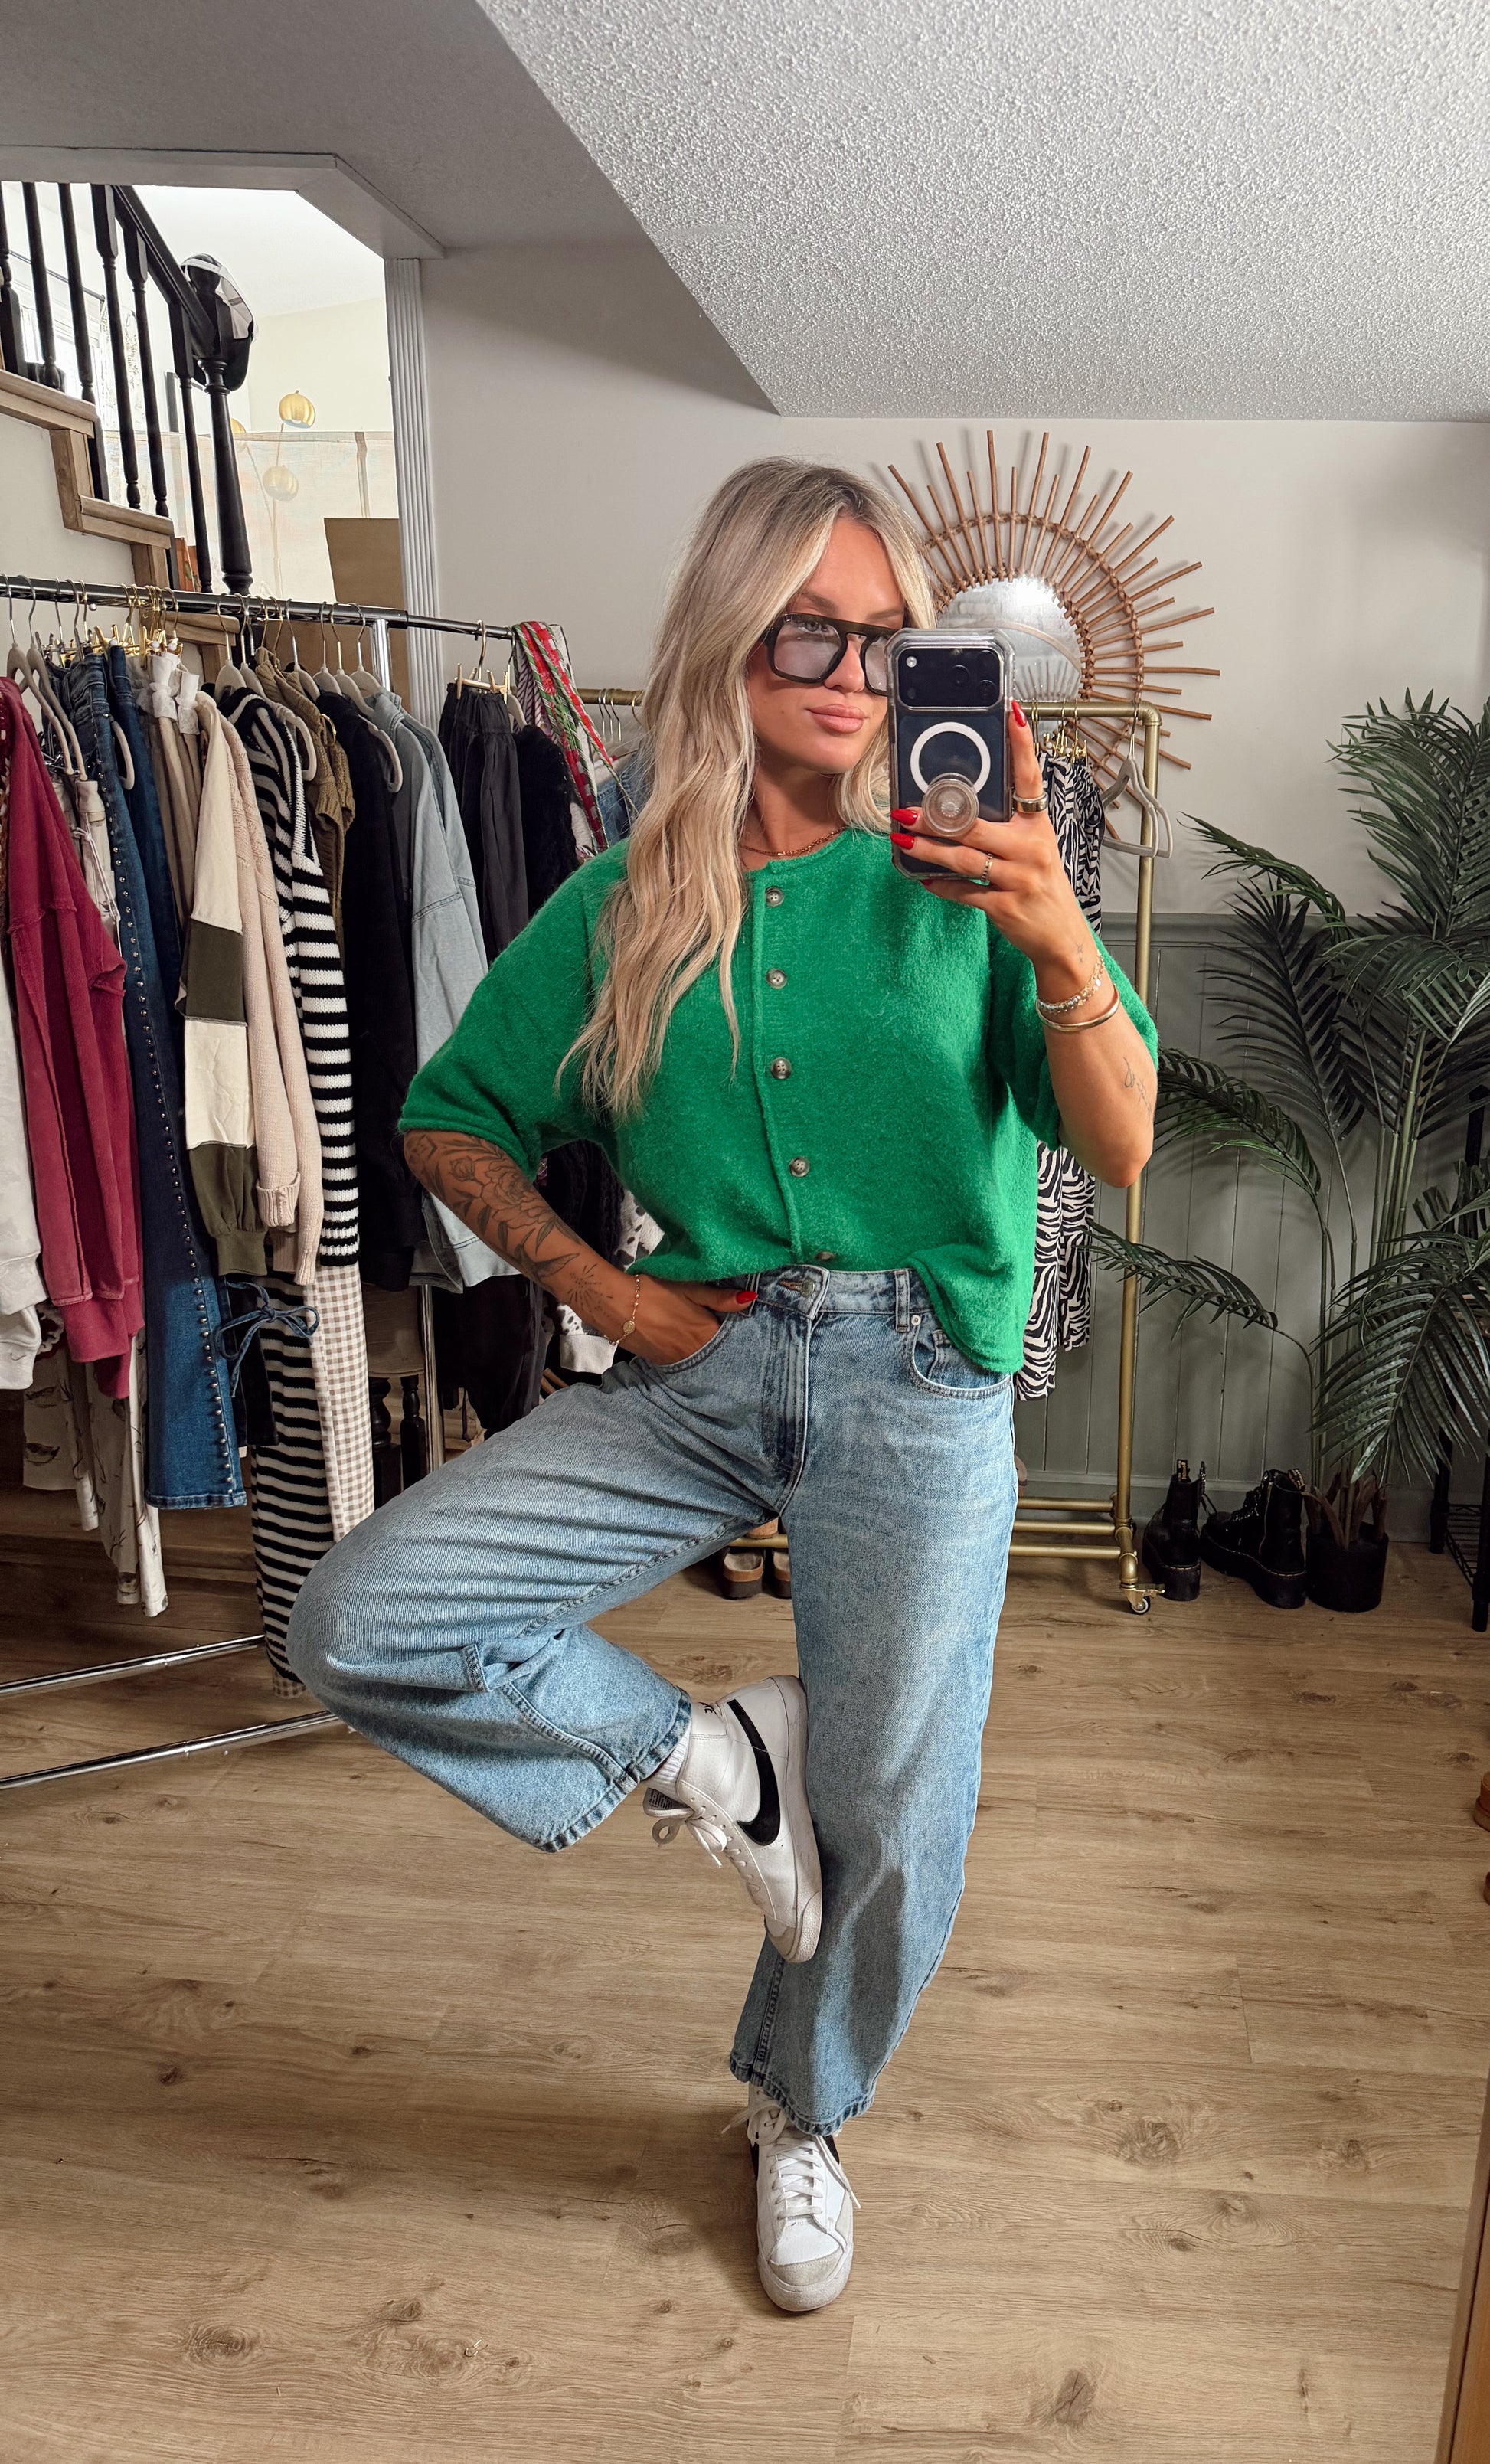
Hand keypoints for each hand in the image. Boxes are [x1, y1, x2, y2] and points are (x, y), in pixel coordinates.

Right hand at [613, 1276, 756, 1366]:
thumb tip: (750, 1300)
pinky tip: (676, 1336)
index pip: (730, 1339)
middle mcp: (694, 1354)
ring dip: (699, 1347)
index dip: (732, 1330)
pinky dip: (682, 1350)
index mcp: (705, 1334)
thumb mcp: (689, 1288)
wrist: (614, 1305)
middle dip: (717, 1341)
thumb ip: (720, 1298)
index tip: (732, 1322)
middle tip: (711, 1325)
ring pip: (696, 1356)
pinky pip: (679, 1359)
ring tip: (692, 1329)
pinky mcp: (659, 1362)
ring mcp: (675, 1361)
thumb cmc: (654, 1291)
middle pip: (714, 1351)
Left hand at [890, 699, 1096, 1002]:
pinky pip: (963, 892)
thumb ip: (1007, 827)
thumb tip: (962, 806)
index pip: (1030, 779)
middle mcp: (1031, 849)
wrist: (1060, 937)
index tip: (1011, 713)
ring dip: (928, 850)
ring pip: (964, 858)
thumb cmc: (1041, 886)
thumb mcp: (1034, 850)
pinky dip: (940, 886)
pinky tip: (922, 879)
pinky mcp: (1005, 906)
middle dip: (936, 818)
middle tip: (905, 810)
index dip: (1022, 745)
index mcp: (1038, 828)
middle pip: (976, 826)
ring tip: (903, 838)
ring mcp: (1019, 879)